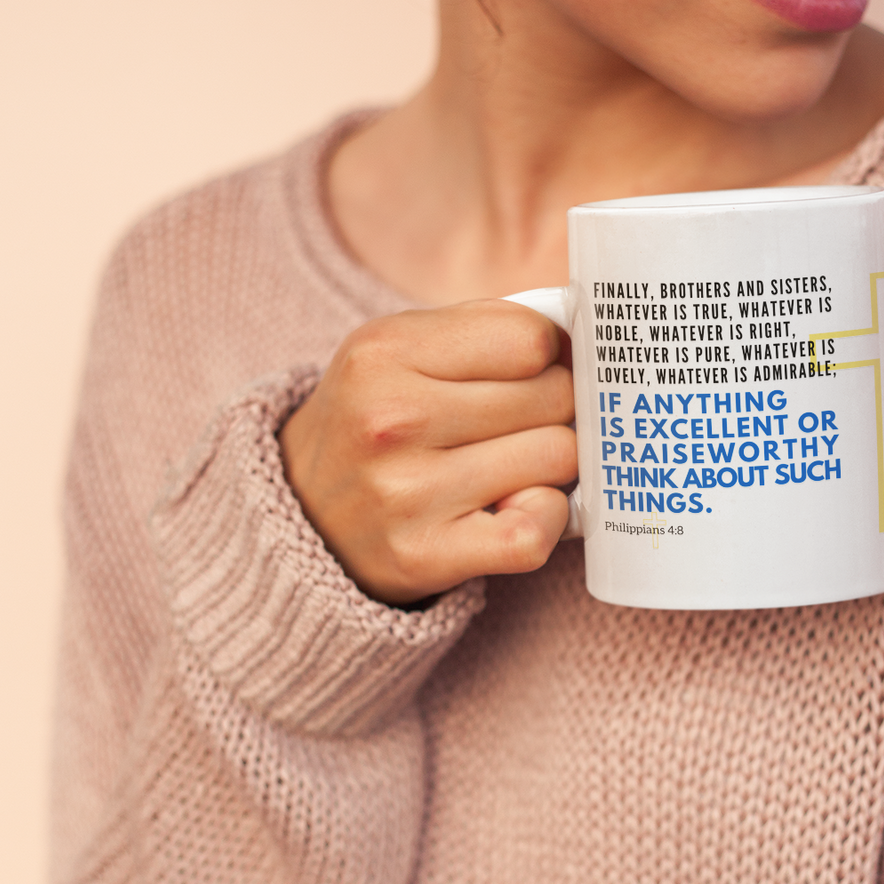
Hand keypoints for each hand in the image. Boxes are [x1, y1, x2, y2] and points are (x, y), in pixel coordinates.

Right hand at [279, 300, 576, 605]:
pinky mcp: (424, 555)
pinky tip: (520, 507)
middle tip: (523, 424)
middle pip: (553, 398)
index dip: (547, 355)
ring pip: (556, 458)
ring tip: (513, 465)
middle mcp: (391, 419)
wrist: (301, 513)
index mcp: (385, 351)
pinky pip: (535, 532)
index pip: (531, 339)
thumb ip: (486, 329)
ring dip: (551, 465)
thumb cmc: (376, 422)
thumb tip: (583, 339)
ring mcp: (406, 492)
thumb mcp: (401, 350)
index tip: (531, 374)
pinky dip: (546, 519)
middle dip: (555, 409)